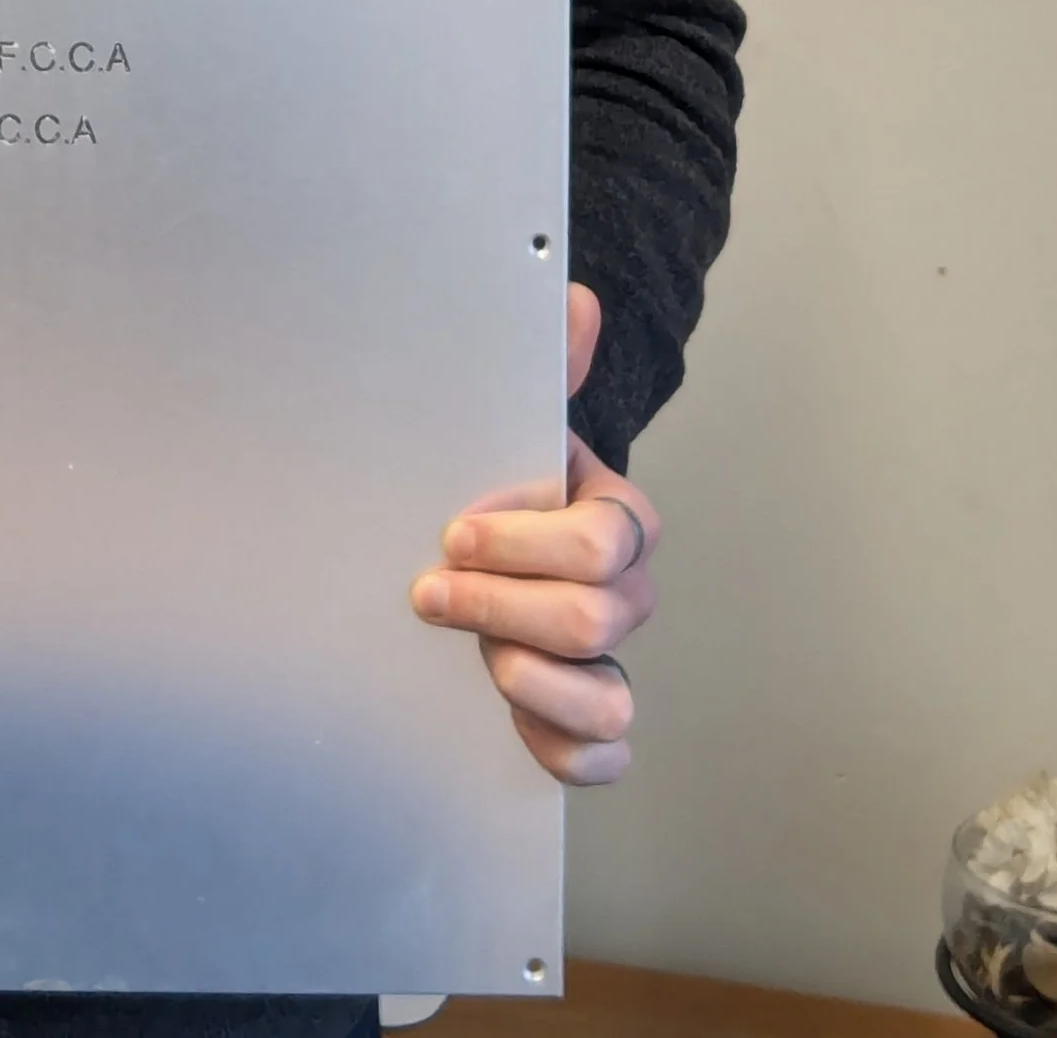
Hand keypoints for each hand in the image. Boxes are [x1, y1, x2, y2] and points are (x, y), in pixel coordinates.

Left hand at [409, 283, 658, 785]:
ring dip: (529, 679)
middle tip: (430, 590)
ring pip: (607, 697)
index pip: (601, 541)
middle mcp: (626, 596)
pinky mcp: (590, 721)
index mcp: (618, 519)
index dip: (522, 543)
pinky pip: (602, 757)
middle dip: (500, 607)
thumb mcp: (513, 423)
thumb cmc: (502, 483)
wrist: (487, 547)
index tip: (453, 531)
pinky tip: (506, 716)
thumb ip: (545, 366)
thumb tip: (572, 298)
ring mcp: (613, 662)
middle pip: (590, 619)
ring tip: (474, 654)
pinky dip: (559, 747)